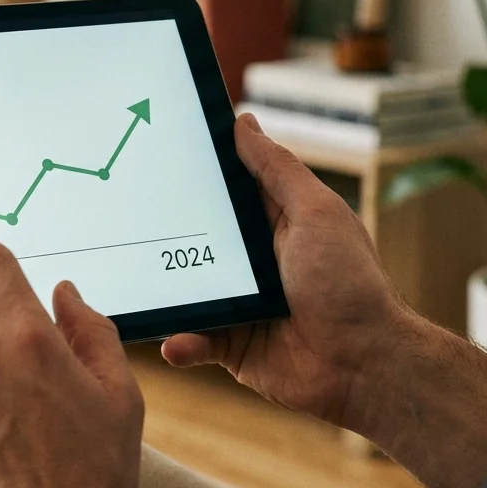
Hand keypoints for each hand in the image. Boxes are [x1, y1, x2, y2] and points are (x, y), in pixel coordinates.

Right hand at [161, 114, 414, 429]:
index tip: (154, 152)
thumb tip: (244, 122)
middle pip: (195, 238)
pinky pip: (194, 339)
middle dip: (163, 231)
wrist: (364, 365)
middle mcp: (253, 261)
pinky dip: (181, 342)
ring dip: (165, 291)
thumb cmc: (349, 283)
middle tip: (122, 216)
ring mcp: (239, 303)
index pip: (225, 190)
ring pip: (186, 290)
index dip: (194, 173)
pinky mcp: (232, 344)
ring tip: (137, 285)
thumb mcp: (315, 212)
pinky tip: (173, 342)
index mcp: (273, 222)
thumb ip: (277, 169)